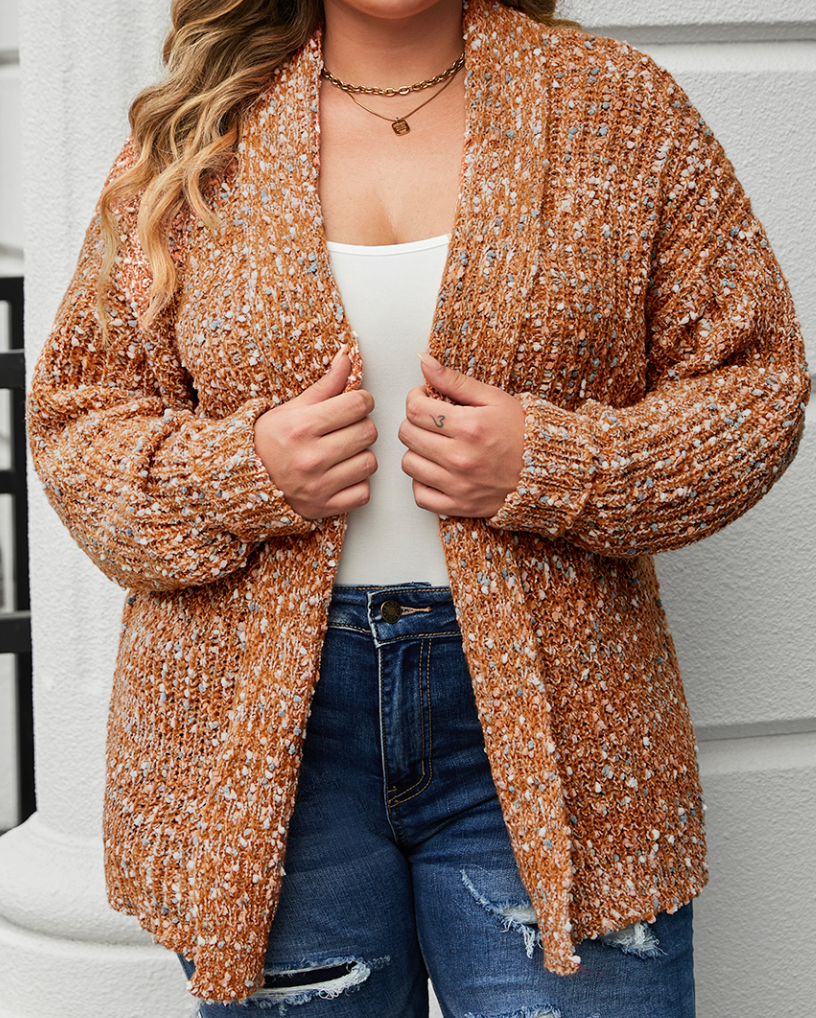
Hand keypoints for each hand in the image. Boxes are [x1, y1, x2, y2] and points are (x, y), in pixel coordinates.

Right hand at [254, 348, 376, 519]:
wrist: (242, 482)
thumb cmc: (268, 442)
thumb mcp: (291, 408)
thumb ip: (325, 385)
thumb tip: (348, 356)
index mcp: (302, 427)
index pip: (358, 405)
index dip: (361, 401)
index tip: (354, 405)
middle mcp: (311, 457)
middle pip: (368, 432)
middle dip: (361, 426)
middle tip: (346, 429)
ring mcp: (318, 486)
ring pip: (369, 462)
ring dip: (361, 455)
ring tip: (343, 452)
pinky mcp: (323, 507)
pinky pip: (363, 493)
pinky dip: (357, 484)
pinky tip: (342, 475)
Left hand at [399, 352, 523, 517]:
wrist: (548, 471)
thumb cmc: (523, 433)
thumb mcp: (494, 398)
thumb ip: (455, 380)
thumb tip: (424, 361)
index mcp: (469, 426)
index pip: (415, 409)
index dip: (416, 399)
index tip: (426, 399)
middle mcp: (460, 457)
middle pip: (407, 434)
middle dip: (415, 422)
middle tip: (432, 421)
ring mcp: (458, 485)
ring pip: (409, 464)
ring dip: (417, 451)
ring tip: (435, 445)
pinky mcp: (459, 506)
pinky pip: (420, 495)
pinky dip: (422, 483)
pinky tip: (436, 471)